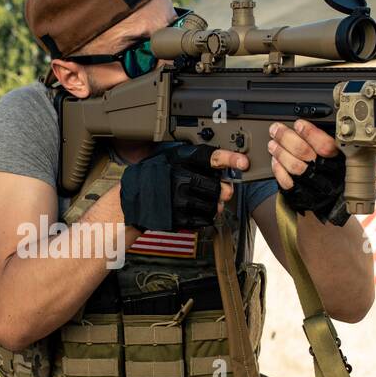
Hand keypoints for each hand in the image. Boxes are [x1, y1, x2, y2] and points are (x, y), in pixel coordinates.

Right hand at [120, 145, 246, 231]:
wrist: (132, 199)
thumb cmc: (154, 176)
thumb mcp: (170, 158)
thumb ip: (195, 161)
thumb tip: (225, 168)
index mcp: (179, 160)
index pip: (210, 157)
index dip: (229, 159)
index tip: (243, 163)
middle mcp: (180, 180)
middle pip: (218, 188)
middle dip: (223, 191)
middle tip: (221, 190)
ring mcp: (179, 201)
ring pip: (214, 205)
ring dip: (214, 205)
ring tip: (203, 200)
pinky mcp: (178, 218)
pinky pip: (204, 219)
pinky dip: (205, 216)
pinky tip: (195, 210)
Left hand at [269, 120, 348, 224]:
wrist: (331, 199)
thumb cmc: (331, 171)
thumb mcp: (335, 155)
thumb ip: (322, 141)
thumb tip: (303, 125)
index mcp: (338, 160)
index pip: (325, 145)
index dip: (310, 133)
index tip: (298, 124)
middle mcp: (327, 174)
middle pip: (303, 152)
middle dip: (286, 137)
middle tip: (276, 129)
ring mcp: (313, 186)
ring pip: (294, 166)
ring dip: (280, 152)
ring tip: (272, 143)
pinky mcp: (301, 195)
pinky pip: (286, 181)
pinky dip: (278, 169)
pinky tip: (275, 160)